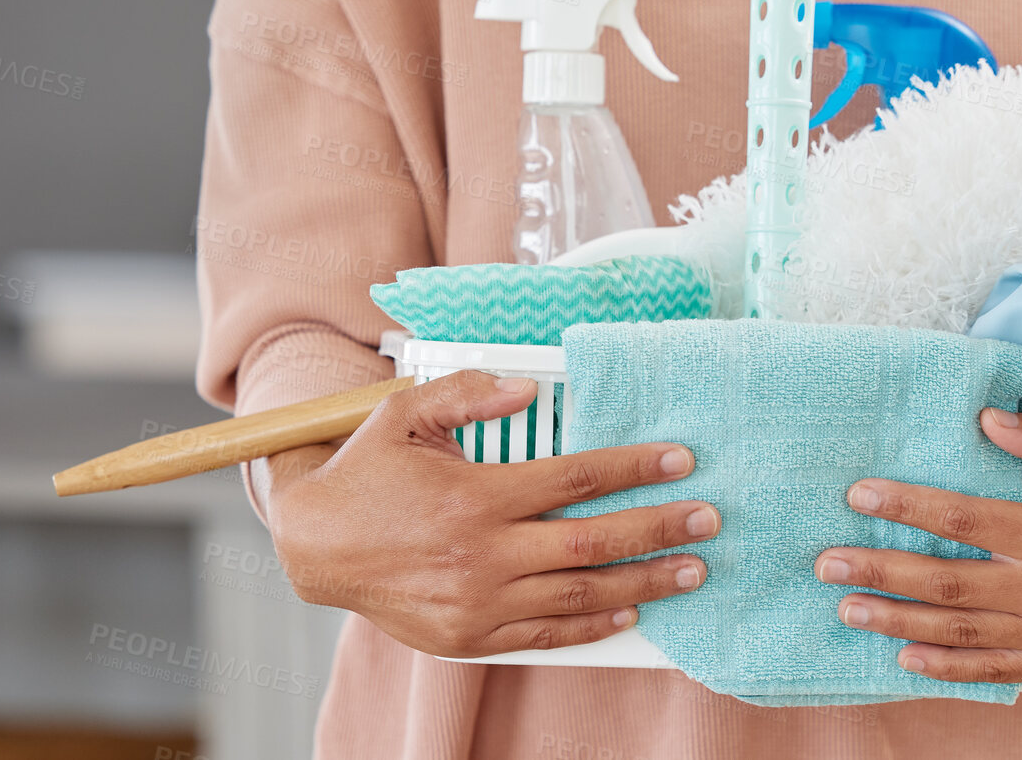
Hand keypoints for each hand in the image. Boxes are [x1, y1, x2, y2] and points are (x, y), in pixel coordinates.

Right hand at [263, 370, 719, 657]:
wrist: (315, 549)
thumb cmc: (367, 474)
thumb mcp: (406, 415)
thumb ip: (469, 394)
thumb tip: (527, 385)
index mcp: (474, 496)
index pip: (574, 480)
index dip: (633, 468)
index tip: (679, 460)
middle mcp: (482, 554)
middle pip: (590, 542)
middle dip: (657, 529)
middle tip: (707, 520)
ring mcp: (478, 602)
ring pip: (578, 596)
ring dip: (641, 583)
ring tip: (691, 572)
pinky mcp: (470, 636)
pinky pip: (544, 635)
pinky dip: (591, 626)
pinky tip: (630, 613)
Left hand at [813, 408, 1021, 683]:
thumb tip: (983, 418)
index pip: (963, 519)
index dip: (907, 507)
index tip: (859, 496)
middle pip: (947, 582)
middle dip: (882, 571)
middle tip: (828, 564)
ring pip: (962, 631)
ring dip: (899, 622)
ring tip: (849, 610)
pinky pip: (996, 669)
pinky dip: (950, 668)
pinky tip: (906, 658)